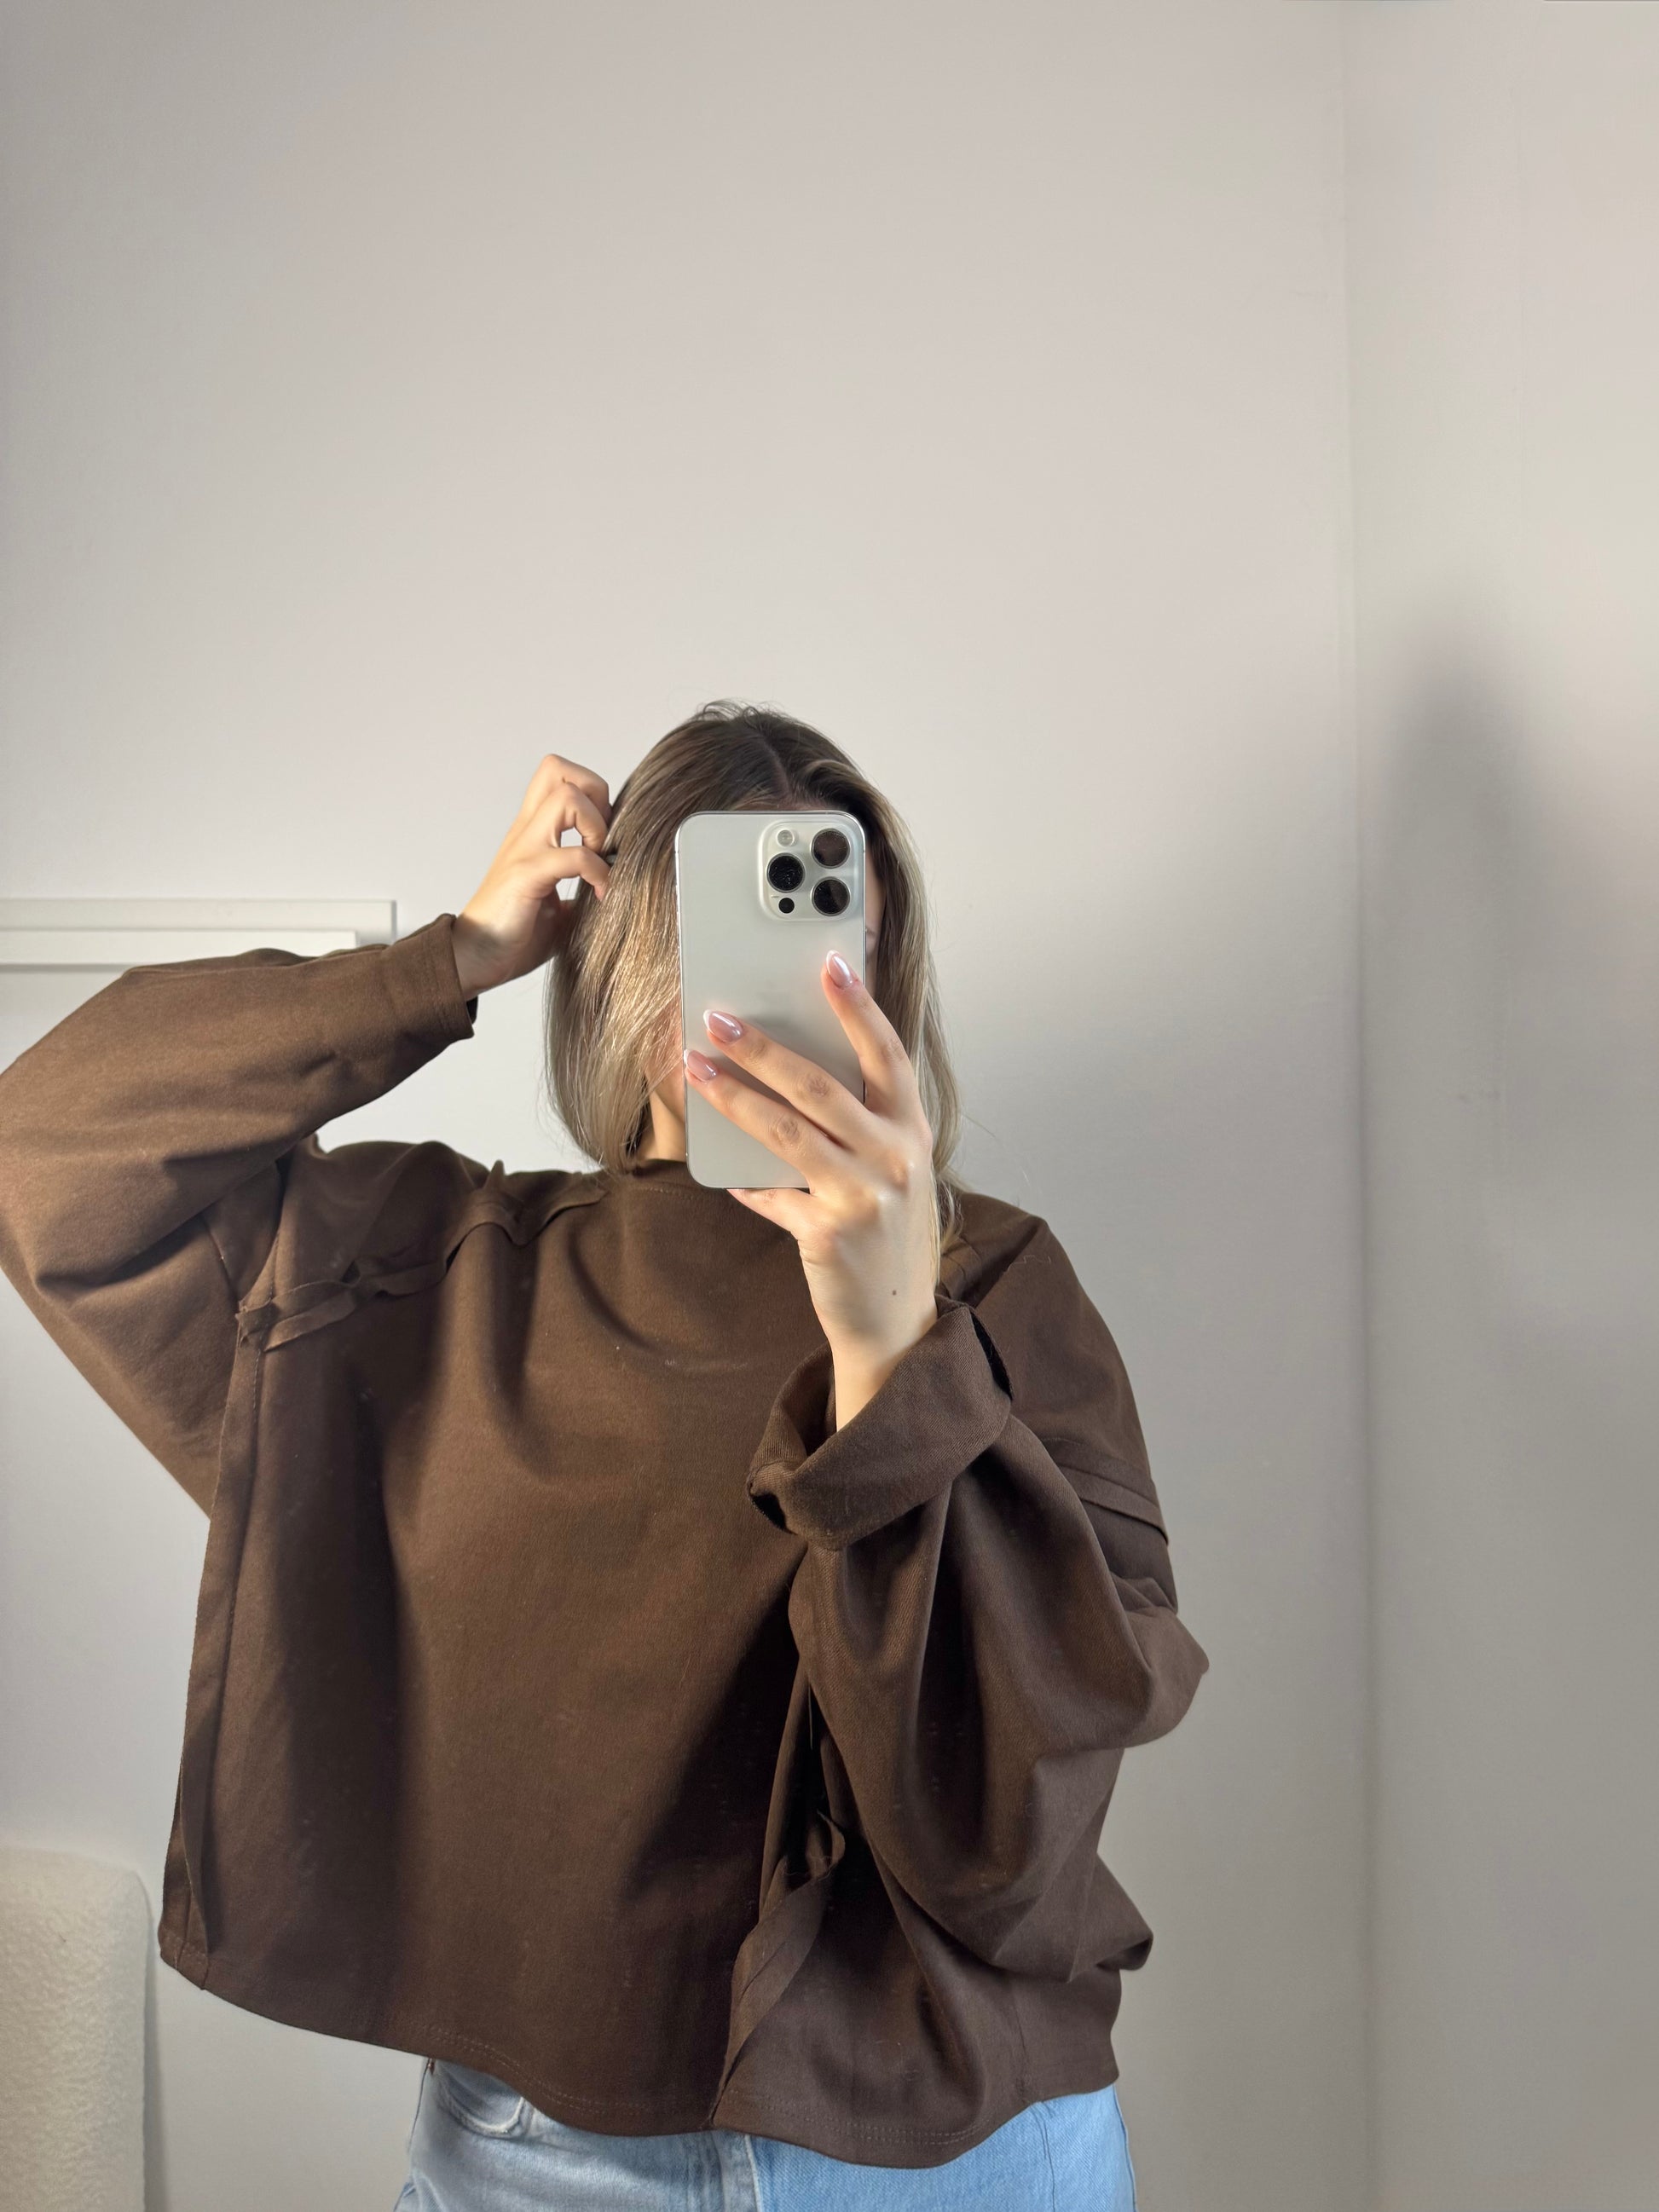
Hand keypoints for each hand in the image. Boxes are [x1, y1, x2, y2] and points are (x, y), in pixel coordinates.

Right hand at [450, 755, 611, 997]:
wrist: (473, 959)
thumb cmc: (512, 934)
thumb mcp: (558, 907)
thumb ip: (582, 890)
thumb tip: (617, 892)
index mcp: (533, 833)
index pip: (559, 778)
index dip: (593, 796)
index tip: (604, 839)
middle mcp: (527, 832)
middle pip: (559, 769)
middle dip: (596, 795)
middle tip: (602, 838)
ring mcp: (524, 850)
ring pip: (567, 797)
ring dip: (596, 827)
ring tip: (600, 861)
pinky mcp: (525, 875)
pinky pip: (574, 855)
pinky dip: (598, 872)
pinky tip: (601, 895)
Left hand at [683, 951, 939, 1428]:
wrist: (896, 1321)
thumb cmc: (886, 1231)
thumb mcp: (891, 1169)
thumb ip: (858, 1122)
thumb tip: (788, 1067)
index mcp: (912, 1130)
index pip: (887, 1054)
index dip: (859, 1007)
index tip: (830, 964)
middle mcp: (896, 1157)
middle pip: (821, 1086)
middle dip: (764, 1046)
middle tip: (719, 1016)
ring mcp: (864, 1196)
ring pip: (787, 1132)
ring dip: (735, 1096)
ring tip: (697, 1067)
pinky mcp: (828, 1233)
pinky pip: (771, 1193)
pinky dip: (743, 1180)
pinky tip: (718, 1167)